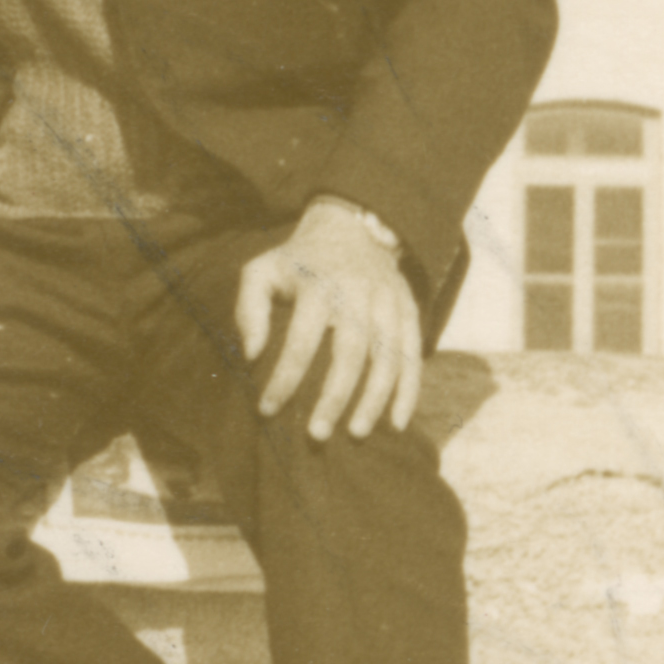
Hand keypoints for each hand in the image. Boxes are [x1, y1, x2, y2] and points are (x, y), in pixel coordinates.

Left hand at [237, 199, 422, 441]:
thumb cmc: (298, 262)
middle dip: (334, 397)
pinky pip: (415, 356)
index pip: (301, 341)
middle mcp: (357, 294)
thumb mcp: (262, 271)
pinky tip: (396, 424)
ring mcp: (388, 303)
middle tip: (316, 435)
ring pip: (388, 358)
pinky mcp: (410, 312)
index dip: (284, 378)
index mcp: (318, 286)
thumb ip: (249, 309)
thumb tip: (251, 354)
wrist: (351, 228)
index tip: (267, 409)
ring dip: (374, 400)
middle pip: (351, 353)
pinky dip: (409, 392)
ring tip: (355, 434)